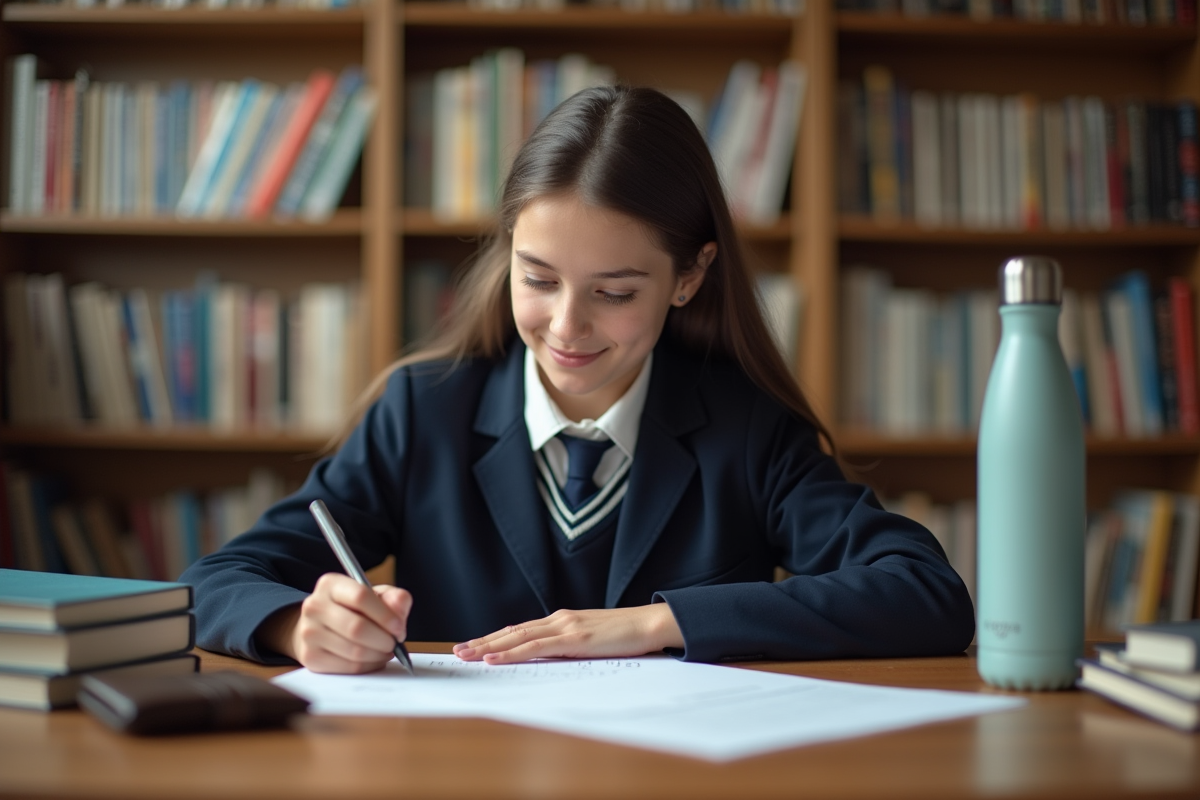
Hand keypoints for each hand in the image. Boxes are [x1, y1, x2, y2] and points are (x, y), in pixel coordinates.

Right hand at [259, 573, 411, 673]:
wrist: (320, 627)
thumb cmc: (353, 609)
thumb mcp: (375, 595)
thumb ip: (393, 597)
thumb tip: (400, 604)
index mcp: (331, 584)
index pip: (360, 597)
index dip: (385, 615)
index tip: (399, 627)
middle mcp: (314, 606)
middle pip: (356, 628)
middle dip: (384, 640)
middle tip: (395, 643)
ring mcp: (309, 632)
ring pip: (354, 651)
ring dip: (378, 655)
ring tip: (386, 651)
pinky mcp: (310, 657)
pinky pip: (348, 667)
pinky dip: (368, 666)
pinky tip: (373, 659)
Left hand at [452, 603, 683, 664]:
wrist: (650, 624)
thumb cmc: (626, 636)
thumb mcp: (592, 641)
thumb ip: (570, 646)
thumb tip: (551, 660)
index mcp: (562, 620)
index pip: (521, 629)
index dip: (495, 637)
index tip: (474, 645)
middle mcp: (559, 619)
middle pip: (512, 631)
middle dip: (483, 641)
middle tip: (459, 651)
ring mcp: (565, 626)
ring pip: (518, 637)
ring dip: (489, 646)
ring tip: (467, 655)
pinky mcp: (574, 638)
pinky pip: (536, 647)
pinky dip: (511, 652)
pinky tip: (494, 658)